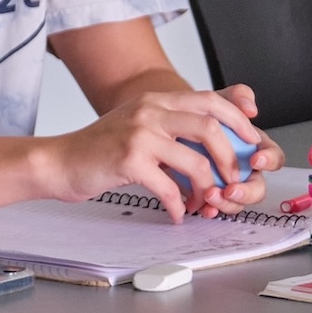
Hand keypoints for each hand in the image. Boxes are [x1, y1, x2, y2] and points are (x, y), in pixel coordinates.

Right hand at [42, 85, 279, 219]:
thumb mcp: (138, 124)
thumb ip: (171, 126)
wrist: (60, 161)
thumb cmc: (100, 148)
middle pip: (211, 129)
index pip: (210, 100)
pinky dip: (178, 207)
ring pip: (197, 163)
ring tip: (201, 204)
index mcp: (155, 99)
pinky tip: (175, 213)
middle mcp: (149, 110)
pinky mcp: (130, 160)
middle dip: (230, 162)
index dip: (238, 121)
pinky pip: (170, 190)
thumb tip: (215, 144)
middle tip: (230, 183)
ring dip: (207, 191)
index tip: (251, 142)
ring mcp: (139, 134)